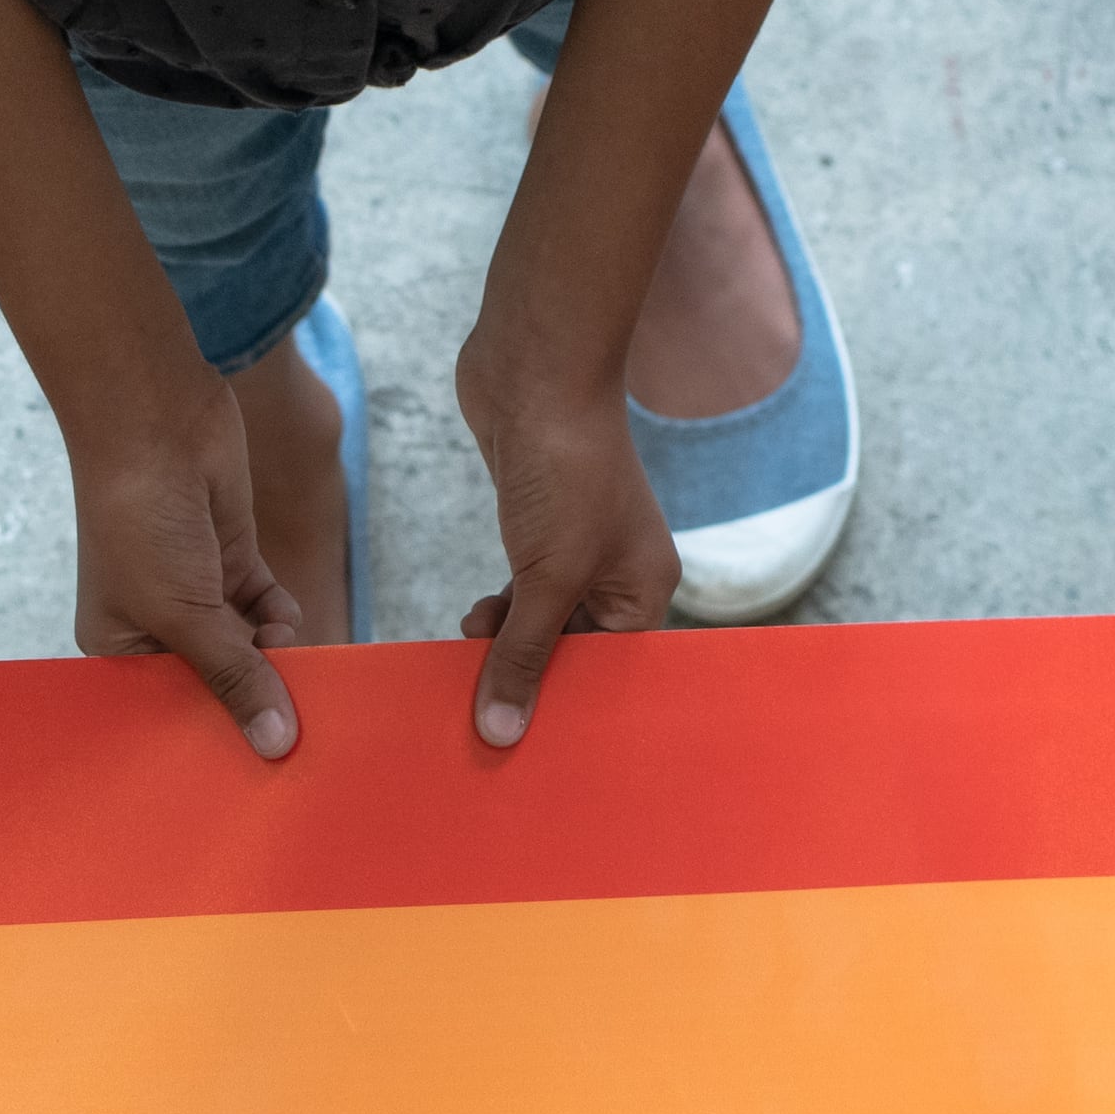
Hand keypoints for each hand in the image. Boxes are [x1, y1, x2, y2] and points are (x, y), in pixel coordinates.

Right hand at [71, 374, 304, 759]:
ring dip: (274, 660)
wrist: (156, 420)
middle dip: (251, 703)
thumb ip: (235, 678)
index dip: (208, 738)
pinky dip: (280, 619)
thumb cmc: (141, 521)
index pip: (168, 713)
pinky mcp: (234, 563)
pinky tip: (285, 622)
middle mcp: (156, 628)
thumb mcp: (186, 615)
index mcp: (119, 649)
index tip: (253, 771)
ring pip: (249, 650)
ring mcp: (198, 595)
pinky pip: (267, 612)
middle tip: (294, 735)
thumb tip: (276, 746)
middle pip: (215, 685)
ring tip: (300, 675)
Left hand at [451, 355, 677, 749]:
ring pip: (543, 625)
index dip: (571, 706)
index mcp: (645, 591)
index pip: (613, 673)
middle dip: (531, 678)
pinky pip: (520, 594)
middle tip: (485, 714)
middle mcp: (619, 575)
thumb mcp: (545, 579)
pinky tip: (471, 625)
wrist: (534, 372)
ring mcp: (577, 552)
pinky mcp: (537, 532)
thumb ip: (523, 656)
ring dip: (505, 647)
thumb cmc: (563, 470)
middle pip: (577, 654)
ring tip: (469, 660)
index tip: (525, 741)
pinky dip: (497, 614)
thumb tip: (500, 733)